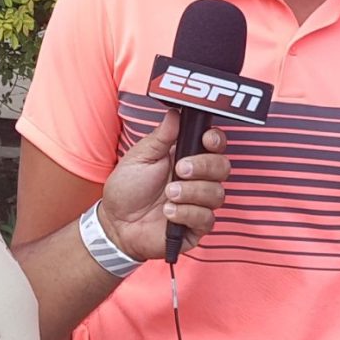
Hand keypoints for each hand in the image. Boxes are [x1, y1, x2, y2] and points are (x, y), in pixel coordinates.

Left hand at [98, 109, 227, 261]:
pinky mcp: (196, 226)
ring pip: (217, 193)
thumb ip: (161, 137)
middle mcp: (197, 179)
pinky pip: (207, 218)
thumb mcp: (140, 157)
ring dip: (192, 191)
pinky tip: (169, 212)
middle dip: (204, 166)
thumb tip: (175, 113)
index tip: (206, 140)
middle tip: (180, 169)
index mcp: (186, 157)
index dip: (216, 140)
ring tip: (169, 193)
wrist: (116, 222)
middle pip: (223, 167)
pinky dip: (187, 213)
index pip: (215, 145)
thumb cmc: (127, 188)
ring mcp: (199, 203)